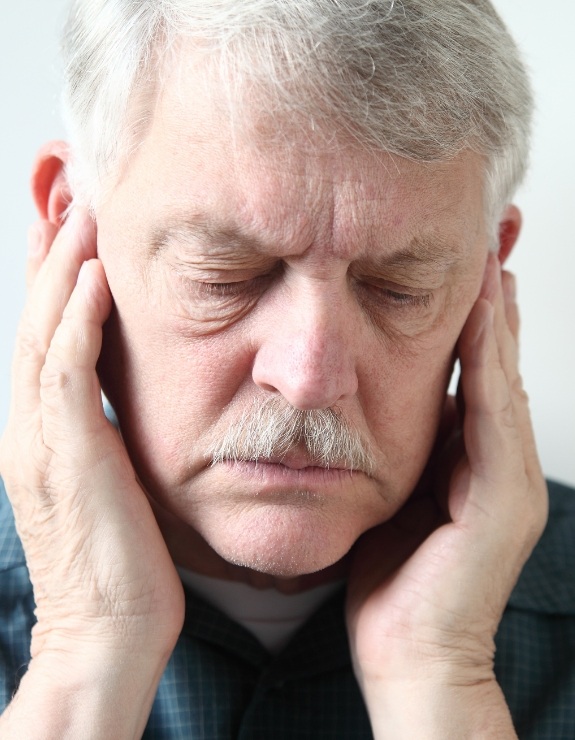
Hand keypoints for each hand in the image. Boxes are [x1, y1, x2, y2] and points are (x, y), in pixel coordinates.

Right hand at [0, 212, 184, 736]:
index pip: (43, 339)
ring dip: (59, 267)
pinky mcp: (66, 454)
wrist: (106, 635)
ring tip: (77, 210)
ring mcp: (40, 439)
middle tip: (62, 194)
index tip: (69, 231)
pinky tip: (93, 275)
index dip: (51, 281)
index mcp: (42, 435)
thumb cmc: (121, 567)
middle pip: (33, 320)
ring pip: (41, 331)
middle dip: (46, 254)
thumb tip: (125, 408)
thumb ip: (107, 440)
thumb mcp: (111, 489)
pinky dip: (74, 317)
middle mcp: (29, 428)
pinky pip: (65, 369)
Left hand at [346, 254, 547, 737]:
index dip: (472, 311)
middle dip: (495, 293)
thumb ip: (394, 450)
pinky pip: (493, 412)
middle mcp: (499, 459)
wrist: (410, 656)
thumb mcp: (388, 498)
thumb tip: (368, 401)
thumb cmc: (390, 582)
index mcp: (468, 458)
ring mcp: (509, 478)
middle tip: (495, 226)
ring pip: (503, 374)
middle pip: (497, 358)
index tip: (464, 255)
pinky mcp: (505, 499)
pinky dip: (487, 359)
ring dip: (496, 313)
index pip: (472, 366)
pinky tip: (482, 312)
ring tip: (491, 250)